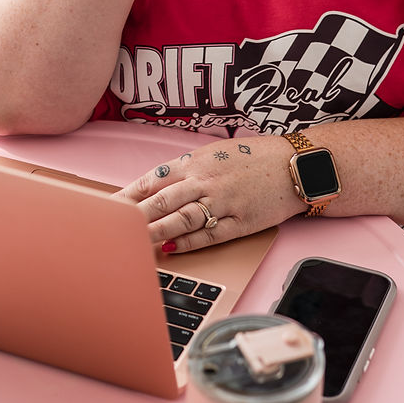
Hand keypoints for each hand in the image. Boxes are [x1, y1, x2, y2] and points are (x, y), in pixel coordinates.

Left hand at [116, 137, 297, 253]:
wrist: (295, 164)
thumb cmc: (252, 158)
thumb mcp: (214, 153)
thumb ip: (185, 169)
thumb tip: (154, 185)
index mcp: (195, 162)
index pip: (152, 180)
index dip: (128, 195)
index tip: (107, 207)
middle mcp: (206, 180)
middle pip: (162, 200)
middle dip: (133, 216)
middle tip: (110, 228)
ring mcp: (223, 201)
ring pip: (182, 219)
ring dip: (156, 232)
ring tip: (133, 242)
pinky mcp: (241, 221)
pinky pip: (210, 234)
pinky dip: (189, 243)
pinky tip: (172, 249)